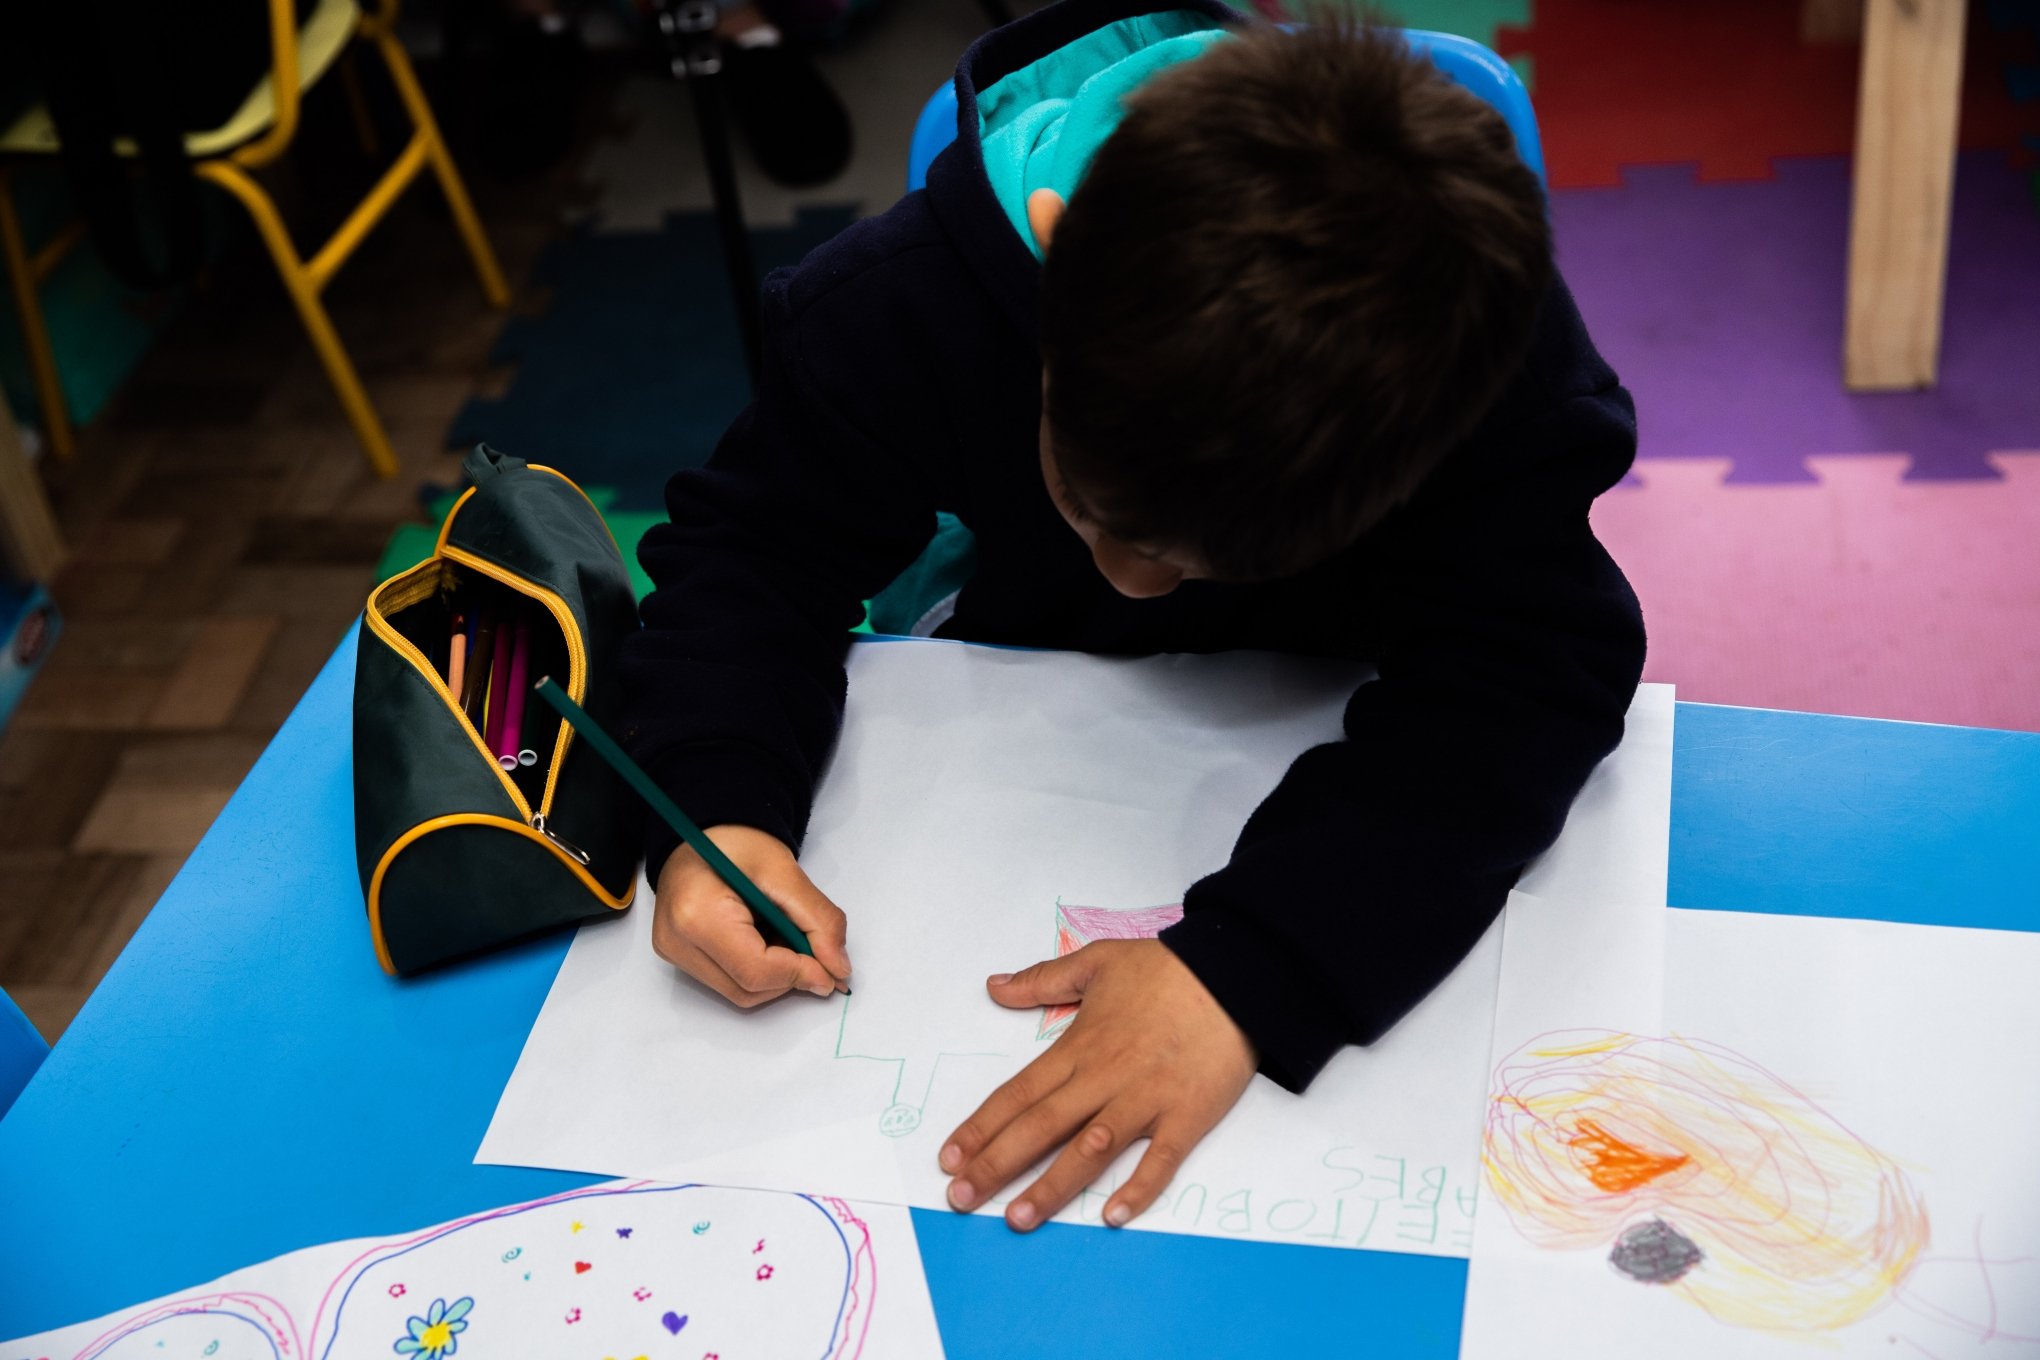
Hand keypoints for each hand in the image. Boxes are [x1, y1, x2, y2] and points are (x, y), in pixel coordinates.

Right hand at [652, 824, 851, 1006]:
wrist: (705, 834)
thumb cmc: (737, 843)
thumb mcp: (786, 872)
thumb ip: (818, 921)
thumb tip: (838, 968)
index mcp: (698, 914)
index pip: (756, 971)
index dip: (800, 975)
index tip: (833, 971)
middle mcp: (676, 941)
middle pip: (747, 989)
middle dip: (789, 976)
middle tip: (812, 946)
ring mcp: (673, 952)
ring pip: (739, 992)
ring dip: (775, 975)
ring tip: (781, 932)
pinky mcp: (679, 957)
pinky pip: (728, 982)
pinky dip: (757, 969)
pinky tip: (763, 938)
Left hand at [938, 939, 1255, 1230]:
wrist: (1237, 974)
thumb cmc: (1167, 969)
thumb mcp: (1097, 961)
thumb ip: (1042, 979)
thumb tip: (994, 986)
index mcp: (1079, 1047)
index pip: (1018, 1093)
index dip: (981, 1128)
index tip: (950, 1157)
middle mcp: (1105, 1079)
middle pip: (1041, 1127)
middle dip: (996, 1165)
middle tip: (960, 1199)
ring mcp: (1146, 1100)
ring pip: (1090, 1151)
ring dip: (1052, 1187)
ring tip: (1017, 1218)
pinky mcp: (1187, 1116)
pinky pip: (1160, 1161)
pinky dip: (1138, 1189)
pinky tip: (1112, 1216)